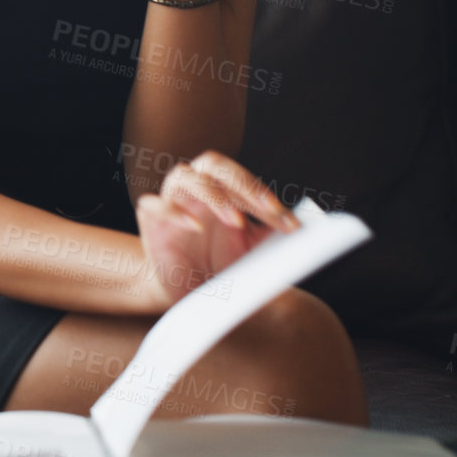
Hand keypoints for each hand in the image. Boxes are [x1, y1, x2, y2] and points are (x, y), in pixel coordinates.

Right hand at [133, 150, 299, 309]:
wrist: (187, 293)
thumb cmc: (219, 267)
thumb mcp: (253, 254)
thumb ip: (273, 238)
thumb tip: (306, 231)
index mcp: (221, 191)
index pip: (243, 180)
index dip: (267, 199)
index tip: (291, 225)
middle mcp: (195, 189)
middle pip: (213, 164)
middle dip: (243, 182)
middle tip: (267, 208)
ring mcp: (170, 200)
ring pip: (184, 175)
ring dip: (214, 194)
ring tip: (236, 220)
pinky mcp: (150, 220)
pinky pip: (153, 204)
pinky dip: (173, 211)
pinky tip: (195, 227)